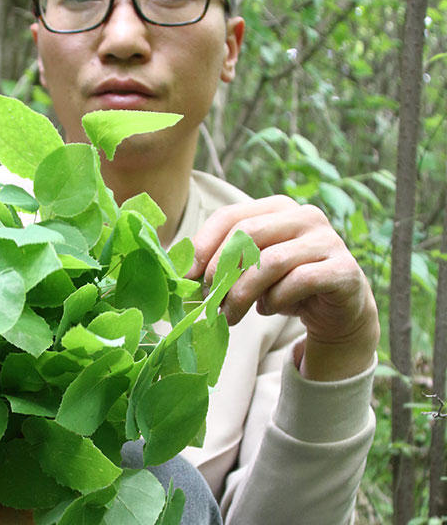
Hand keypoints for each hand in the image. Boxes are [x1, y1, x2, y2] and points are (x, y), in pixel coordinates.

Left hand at [186, 195, 379, 380]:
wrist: (337, 310)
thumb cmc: (286, 285)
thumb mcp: (250, 270)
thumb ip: (222, 264)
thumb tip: (180, 273)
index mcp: (276, 208)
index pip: (229, 216)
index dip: (203, 246)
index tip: (186, 276)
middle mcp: (304, 216)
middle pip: (246, 236)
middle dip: (220, 272)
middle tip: (208, 301)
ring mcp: (327, 240)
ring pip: (270, 261)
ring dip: (242, 294)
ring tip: (230, 316)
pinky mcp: (343, 269)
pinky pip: (298, 281)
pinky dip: (276, 300)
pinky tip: (269, 309)